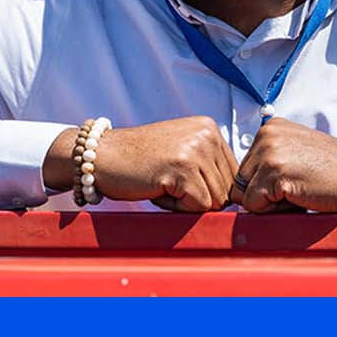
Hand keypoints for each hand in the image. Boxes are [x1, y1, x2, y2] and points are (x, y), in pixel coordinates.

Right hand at [80, 116, 237, 211]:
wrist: (100, 155)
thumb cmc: (138, 162)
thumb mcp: (181, 152)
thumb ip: (208, 167)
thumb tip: (236, 199)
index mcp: (210, 129)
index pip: (233, 176)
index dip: (207, 188)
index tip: (178, 178)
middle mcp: (207, 134)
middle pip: (226, 190)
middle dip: (198, 197)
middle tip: (166, 181)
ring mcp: (196, 150)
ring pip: (214, 200)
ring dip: (186, 203)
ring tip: (161, 183)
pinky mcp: (183, 168)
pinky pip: (198, 206)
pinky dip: (176, 207)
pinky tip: (156, 188)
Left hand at [231, 115, 336, 213]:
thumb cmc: (333, 170)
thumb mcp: (295, 151)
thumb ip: (268, 159)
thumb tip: (239, 188)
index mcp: (269, 128)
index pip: (244, 170)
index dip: (266, 184)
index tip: (295, 177)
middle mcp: (265, 135)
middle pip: (240, 183)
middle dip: (264, 194)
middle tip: (298, 186)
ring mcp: (269, 153)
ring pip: (245, 196)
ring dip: (270, 203)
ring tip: (299, 191)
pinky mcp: (275, 173)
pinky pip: (255, 207)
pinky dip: (276, 211)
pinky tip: (300, 197)